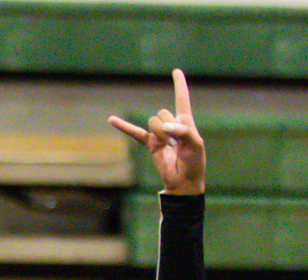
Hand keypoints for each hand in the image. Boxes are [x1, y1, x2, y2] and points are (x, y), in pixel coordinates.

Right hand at [108, 68, 204, 195]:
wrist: (183, 181)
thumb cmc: (194, 162)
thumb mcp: (195, 143)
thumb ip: (183, 131)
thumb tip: (164, 127)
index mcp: (185, 122)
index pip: (181, 99)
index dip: (179, 85)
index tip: (175, 71)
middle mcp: (170, 125)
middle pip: (163, 112)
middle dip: (170, 126)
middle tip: (178, 143)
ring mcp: (158, 134)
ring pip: (153, 121)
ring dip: (160, 133)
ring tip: (169, 147)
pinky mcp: (149, 144)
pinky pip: (134, 133)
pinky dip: (123, 126)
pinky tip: (111, 120)